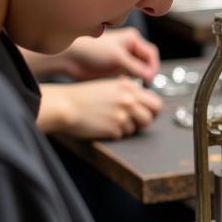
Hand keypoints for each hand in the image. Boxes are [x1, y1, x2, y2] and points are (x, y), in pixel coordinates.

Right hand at [39, 78, 161, 138]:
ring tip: (110, 121)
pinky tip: (102, 125)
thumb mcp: (109, 86)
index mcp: (128, 88)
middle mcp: (128, 101)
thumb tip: (142, 99)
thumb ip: (127, 91)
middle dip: (143, 121)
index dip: (152, 110)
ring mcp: (122, 115)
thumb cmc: (82, 96)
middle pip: (150, 118)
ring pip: (136, 128)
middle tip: (134, 122)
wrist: (65, 105)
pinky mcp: (114, 129)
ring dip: (126, 128)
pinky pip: (122, 135)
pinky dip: (114, 133)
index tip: (148, 113)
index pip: (155, 102)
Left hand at [58, 27, 160, 81]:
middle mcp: (129, 48)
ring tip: (135, 84)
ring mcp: (123, 58)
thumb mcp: (117, 57)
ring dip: (139, 77)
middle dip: (147, 72)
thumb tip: (150, 76)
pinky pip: (131, 75)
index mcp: (132, 39)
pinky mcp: (117, 68)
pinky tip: (125, 84)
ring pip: (140, 70)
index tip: (149, 77)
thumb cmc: (91, 50)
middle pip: (147, 62)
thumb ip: (135, 67)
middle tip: (144, 83)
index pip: (151, 53)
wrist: (71, 58)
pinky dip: (131, 81)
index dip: (153, 66)